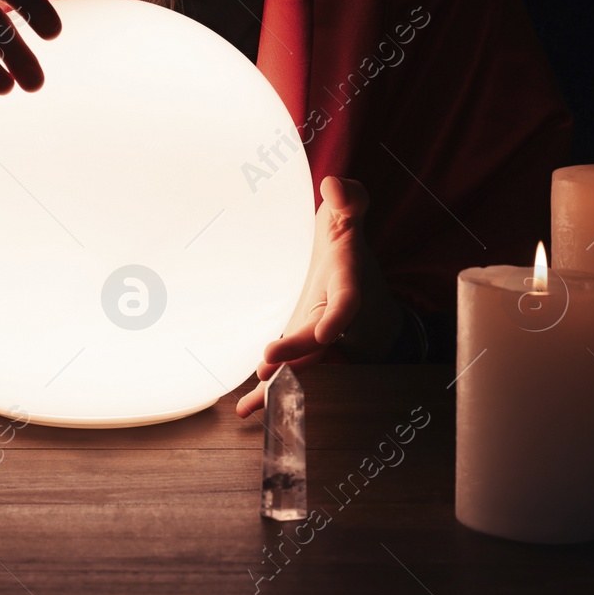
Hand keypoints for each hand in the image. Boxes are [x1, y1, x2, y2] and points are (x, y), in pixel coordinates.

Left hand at [234, 176, 400, 416]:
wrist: (348, 271)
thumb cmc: (343, 241)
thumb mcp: (349, 217)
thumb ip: (349, 200)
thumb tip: (334, 185)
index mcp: (346, 283)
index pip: (346, 301)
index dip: (339, 317)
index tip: (328, 331)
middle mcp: (331, 314)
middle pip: (317, 339)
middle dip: (296, 353)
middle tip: (269, 362)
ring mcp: (313, 331)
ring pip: (299, 362)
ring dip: (277, 383)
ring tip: (252, 403)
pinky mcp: (295, 340)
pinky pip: (283, 367)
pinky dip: (265, 389)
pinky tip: (244, 409)